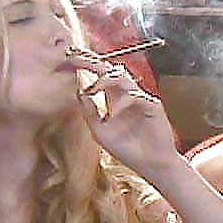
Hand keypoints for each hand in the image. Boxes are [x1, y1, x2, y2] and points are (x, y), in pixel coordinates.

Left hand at [67, 47, 178, 176]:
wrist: (151, 165)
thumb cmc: (128, 149)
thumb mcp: (101, 132)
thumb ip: (90, 113)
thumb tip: (78, 93)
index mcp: (114, 98)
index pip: (99, 75)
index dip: (86, 65)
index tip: (70, 58)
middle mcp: (126, 94)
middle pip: (109, 70)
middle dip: (92, 62)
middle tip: (77, 58)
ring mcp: (139, 98)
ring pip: (123, 77)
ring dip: (106, 80)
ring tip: (93, 88)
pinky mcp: (152, 106)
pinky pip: (135, 96)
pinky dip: (122, 103)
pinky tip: (112, 113)